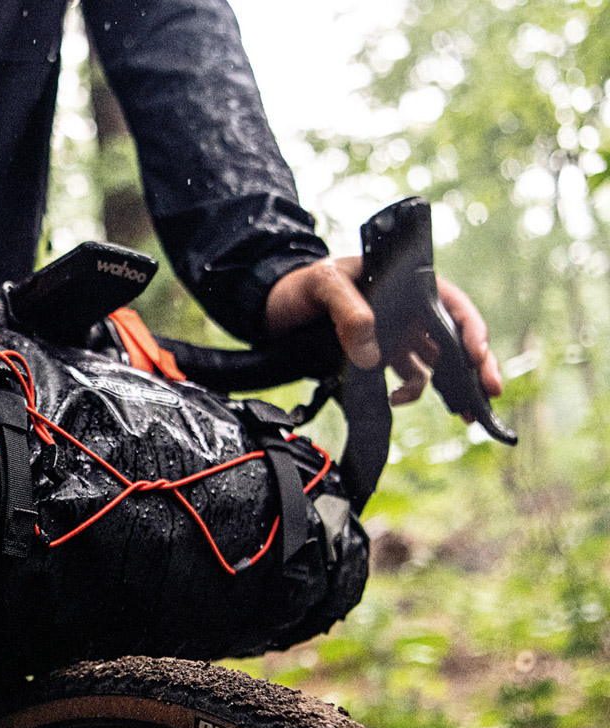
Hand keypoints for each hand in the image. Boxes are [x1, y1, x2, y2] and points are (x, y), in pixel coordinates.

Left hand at [265, 256, 503, 405]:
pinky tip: (395, 400)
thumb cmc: (300, 283)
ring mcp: (396, 335)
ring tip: (466, 413)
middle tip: (489, 392)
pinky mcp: (378, 357)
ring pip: (436, 363)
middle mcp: (408, 310)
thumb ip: (349, 311)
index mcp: (405, 283)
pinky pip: (406, 378)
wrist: (270, 306)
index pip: (451, 303)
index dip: (471, 329)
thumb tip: (372, 355)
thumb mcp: (323, 284)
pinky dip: (408, 393)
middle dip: (477, 365)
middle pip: (454, 337)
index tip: (477, 356)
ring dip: (452, 387)